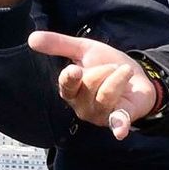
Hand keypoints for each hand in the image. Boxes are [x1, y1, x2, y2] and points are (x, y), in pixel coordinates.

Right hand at [27, 31, 157, 138]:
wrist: (138, 77)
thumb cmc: (107, 65)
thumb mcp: (84, 49)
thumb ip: (59, 44)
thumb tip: (31, 38)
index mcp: (71, 90)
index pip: (66, 85)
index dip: (70, 78)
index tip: (75, 70)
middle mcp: (82, 106)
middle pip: (88, 87)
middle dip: (103, 70)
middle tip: (113, 66)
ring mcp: (100, 115)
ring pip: (105, 96)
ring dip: (118, 79)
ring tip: (125, 72)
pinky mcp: (120, 119)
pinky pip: (117, 122)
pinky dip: (118, 126)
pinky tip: (120, 131)